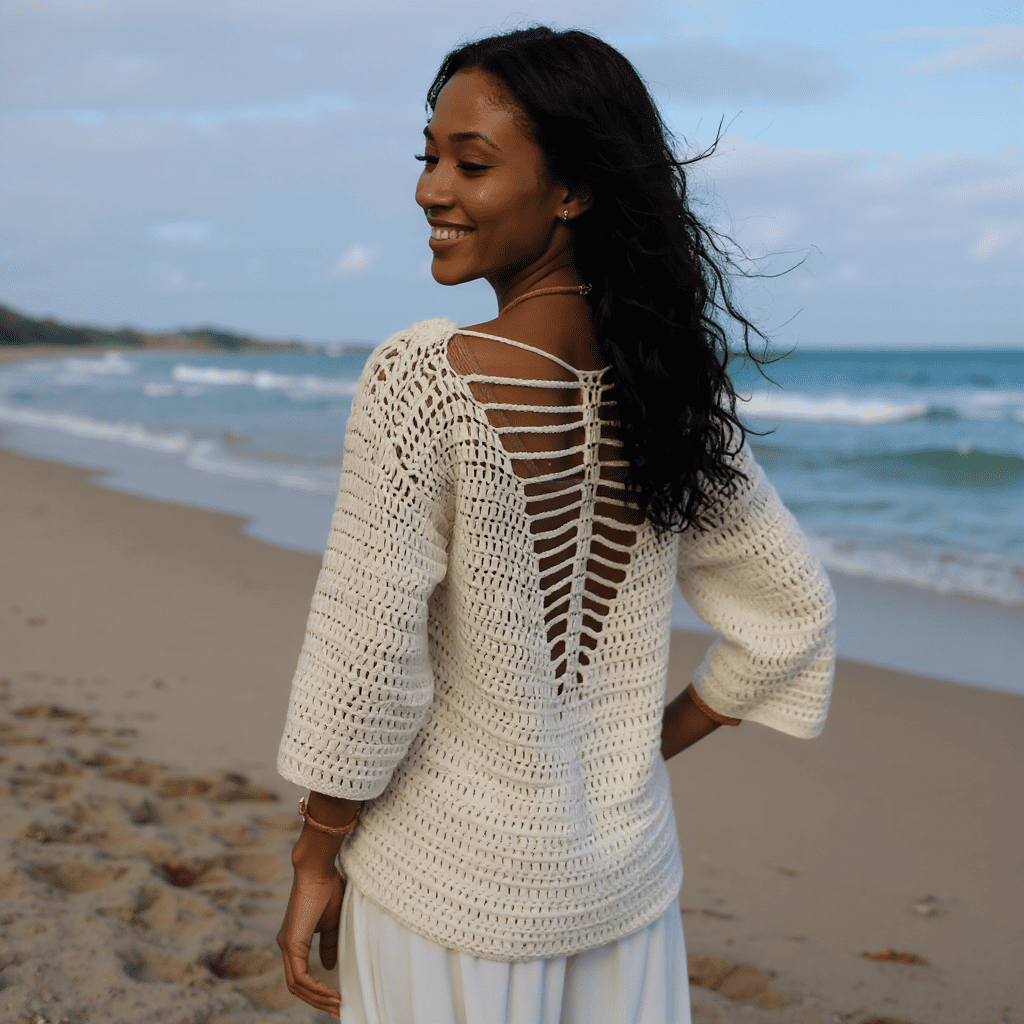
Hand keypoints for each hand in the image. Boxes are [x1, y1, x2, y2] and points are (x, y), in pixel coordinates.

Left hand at [276, 863, 344, 1016]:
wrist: (318, 869)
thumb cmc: (327, 888)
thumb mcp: (332, 922)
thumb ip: (329, 944)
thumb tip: (329, 966)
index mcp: (294, 941)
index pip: (301, 976)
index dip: (317, 991)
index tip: (336, 999)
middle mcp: (286, 946)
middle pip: (298, 986)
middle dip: (318, 1001)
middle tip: (338, 1010)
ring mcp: (286, 945)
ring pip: (297, 985)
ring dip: (318, 998)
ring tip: (338, 1005)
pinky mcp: (291, 943)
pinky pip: (301, 976)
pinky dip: (316, 988)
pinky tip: (331, 992)